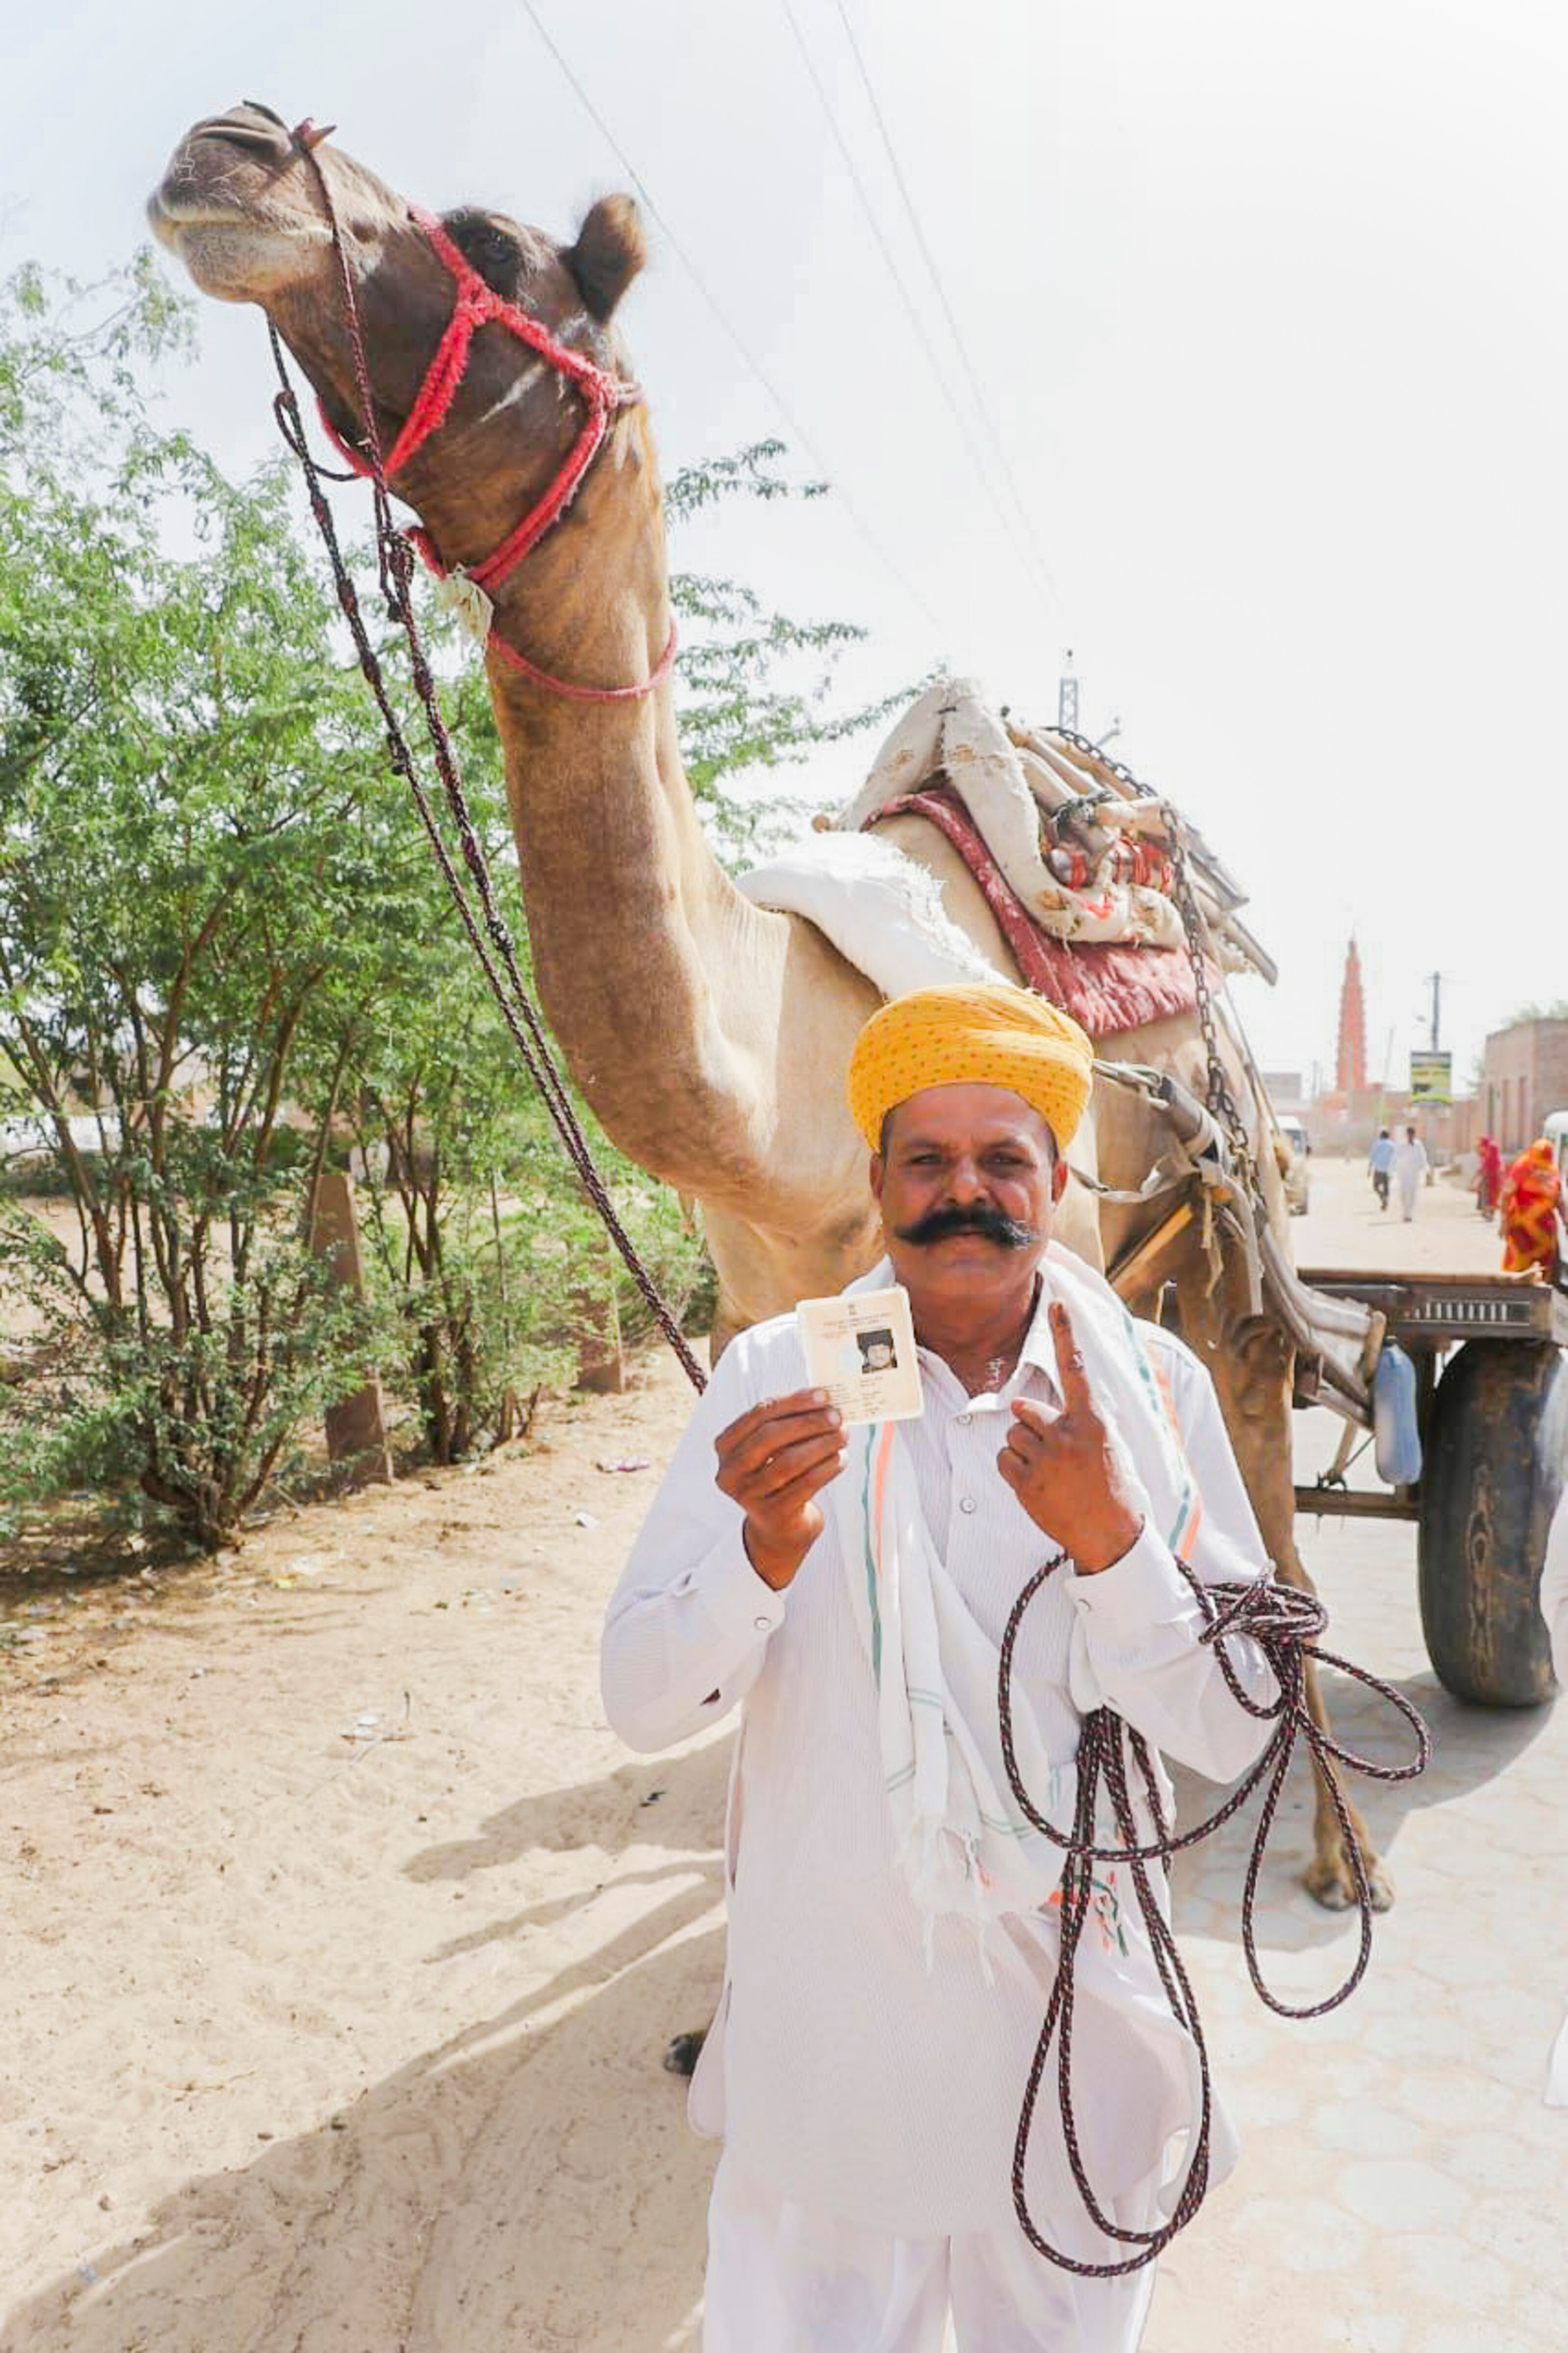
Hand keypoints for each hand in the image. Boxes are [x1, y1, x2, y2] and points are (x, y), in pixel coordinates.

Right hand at [715, 1388, 846, 1589]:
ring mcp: (749, 1496)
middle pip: (770, 1437)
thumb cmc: (778, 1475)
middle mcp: (730, 1471)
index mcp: (725, 1446)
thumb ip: (787, 1421)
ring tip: (843, 1435)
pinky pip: (805, 1485)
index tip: (823, 1395)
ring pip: (788, 1462)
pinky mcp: (773, 1514)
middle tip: (837, 1416)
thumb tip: (823, 1397)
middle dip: (808, 1422)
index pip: (758, 1415)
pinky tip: (841, 1459)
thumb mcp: (772, 1448)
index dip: (792, 1402)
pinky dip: (827, 1468)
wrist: (778, 1526)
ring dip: (821, 1444)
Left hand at [997, 1300, 1142, 1573]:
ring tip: (1050, 1473)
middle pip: (1024, 1411)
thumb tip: (1024, 1411)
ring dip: (1024, 1451)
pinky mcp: (1028, 1483)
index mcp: (1092, 1421)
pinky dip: (1013, 1470)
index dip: (1065, 1334)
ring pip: (1012, 1436)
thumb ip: (1073, 1421)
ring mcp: (1046, 1459)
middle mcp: (1067, 1434)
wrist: (1111, 1535)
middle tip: (1055, 1455)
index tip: (1056, 1303)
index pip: (1075, 1369)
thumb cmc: (1110, 1487)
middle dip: (1032, 1429)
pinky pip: (1003, 1461)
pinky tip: (1038, 1485)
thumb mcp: (1106, 1445)